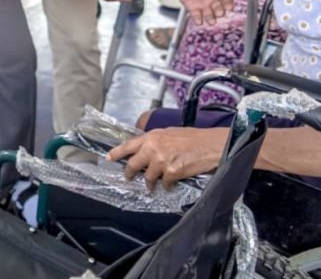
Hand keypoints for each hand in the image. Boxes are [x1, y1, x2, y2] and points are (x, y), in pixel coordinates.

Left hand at [107, 127, 226, 189]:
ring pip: (147, 177)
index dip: (116, 153)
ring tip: (153, 185)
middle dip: (130, 174)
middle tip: (129, 178)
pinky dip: (166, 186)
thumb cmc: (194, 138)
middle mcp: (153, 148)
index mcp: (152, 136)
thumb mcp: (170, 133)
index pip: (127, 145)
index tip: (108, 158)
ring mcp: (162, 161)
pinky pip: (164, 184)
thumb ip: (155, 141)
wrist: (212, 144)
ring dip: (149, 183)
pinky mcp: (172, 172)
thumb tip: (145, 150)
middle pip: (133, 165)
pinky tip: (169, 185)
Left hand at [173, 0, 231, 25]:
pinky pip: (197, 16)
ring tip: (211, 21)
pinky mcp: (193, 8)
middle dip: (220, 11)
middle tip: (219, 12)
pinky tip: (199, 21)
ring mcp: (204, 5)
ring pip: (210, 15)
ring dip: (211, 18)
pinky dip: (198, 19)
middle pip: (220, 8)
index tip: (229, 7)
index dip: (228, 3)